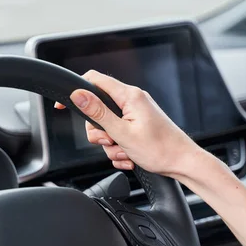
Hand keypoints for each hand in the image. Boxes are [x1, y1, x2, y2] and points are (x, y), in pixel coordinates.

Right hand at [59, 70, 245, 245]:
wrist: (183, 164)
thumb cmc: (161, 149)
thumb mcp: (122, 133)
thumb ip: (98, 113)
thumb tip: (78, 94)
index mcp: (129, 96)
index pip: (94, 81)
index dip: (76, 91)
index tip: (63, 106)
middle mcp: (132, 101)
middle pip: (97, 111)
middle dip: (99, 132)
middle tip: (111, 142)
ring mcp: (135, 114)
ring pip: (106, 128)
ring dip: (111, 145)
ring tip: (126, 152)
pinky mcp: (137, 126)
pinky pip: (117, 137)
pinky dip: (120, 150)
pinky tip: (130, 157)